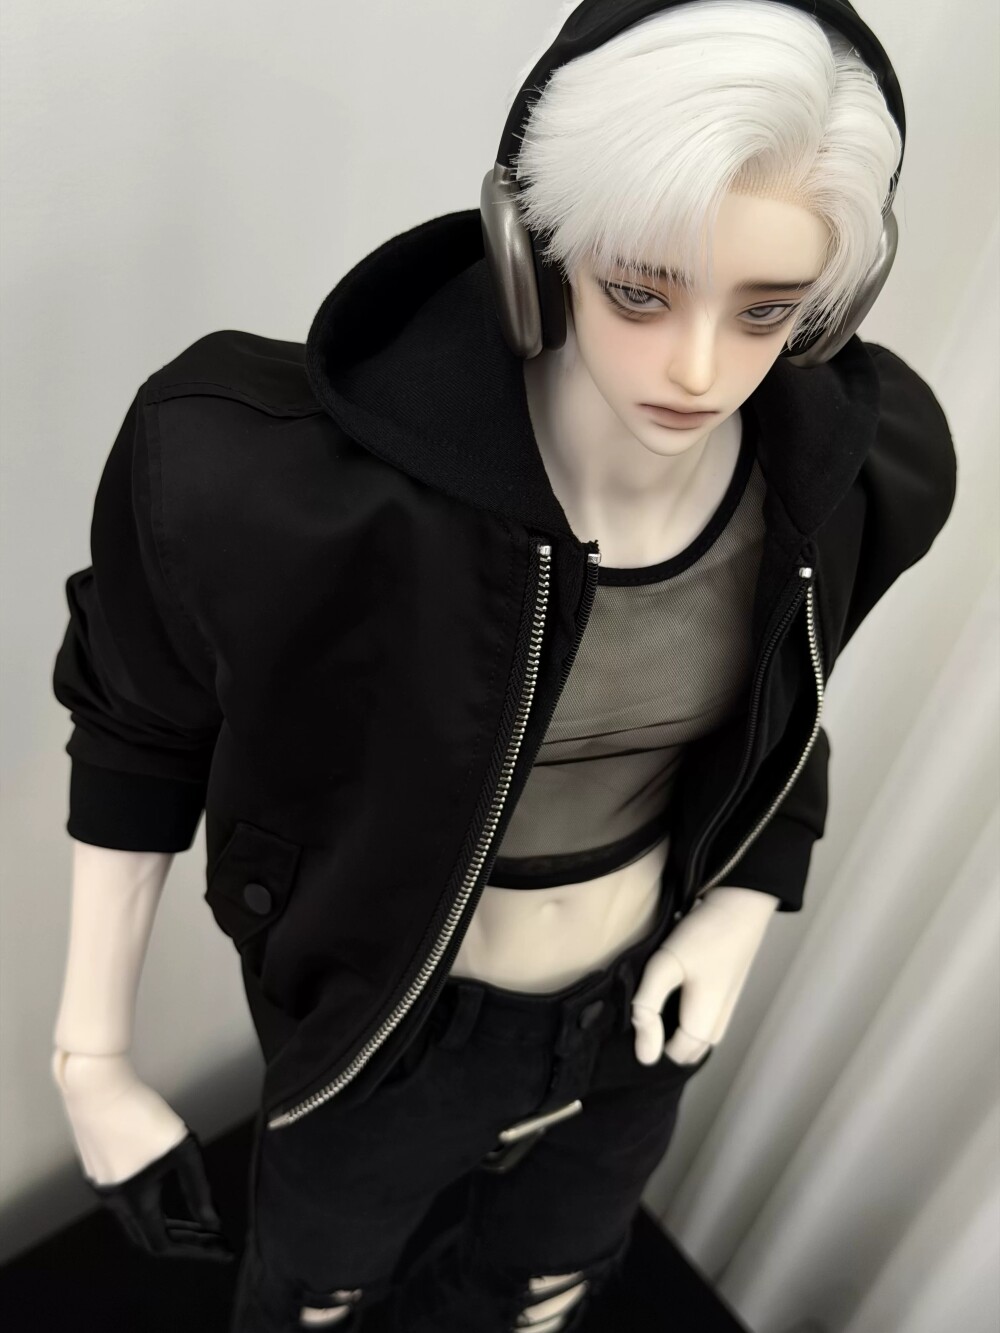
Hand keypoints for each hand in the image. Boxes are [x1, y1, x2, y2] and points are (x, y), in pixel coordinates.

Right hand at [52, 1050, 232, 1260]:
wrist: (98, 1088)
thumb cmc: (143, 1117)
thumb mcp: (183, 1151)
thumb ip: (199, 1189)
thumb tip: (213, 1221)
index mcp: (134, 1202)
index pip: (164, 1244)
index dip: (194, 1248)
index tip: (219, 1247)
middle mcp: (113, 1202)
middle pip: (147, 1235)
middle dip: (181, 1238)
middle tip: (209, 1234)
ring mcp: (100, 1185)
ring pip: (133, 1218)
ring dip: (163, 1220)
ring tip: (192, 1216)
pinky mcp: (95, 1168)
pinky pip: (123, 1199)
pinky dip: (147, 1204)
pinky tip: (161, 1188)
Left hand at [630, 887, 778, 1065]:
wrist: (740, 904)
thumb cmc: (702, 936)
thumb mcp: (665, 967)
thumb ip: (649, 1008)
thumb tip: (645, 1057)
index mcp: (705, 1024)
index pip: (677, 1055)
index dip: (654, 1043)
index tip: (639, 1015)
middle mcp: (721, 1021)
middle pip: (691, 1049)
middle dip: (669, 1039)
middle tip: (646, 1008)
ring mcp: (729, 1004)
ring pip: (701, 1033)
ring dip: (680, 1026)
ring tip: (658, 998)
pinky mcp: (729, 988)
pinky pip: (708, 1016)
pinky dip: (690, 1012)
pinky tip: (676, 987)